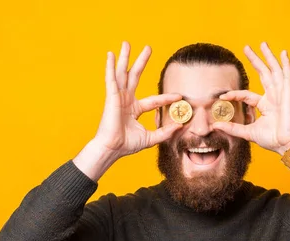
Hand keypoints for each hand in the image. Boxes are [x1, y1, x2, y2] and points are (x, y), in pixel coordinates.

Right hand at [94, 41, 182, 156]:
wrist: (113, 149)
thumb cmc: (127, 145)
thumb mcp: (151, 138)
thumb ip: (165, 132)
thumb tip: (180, 126)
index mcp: (135, 109)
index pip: (154, 100)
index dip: (167, 98)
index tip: (179, 96)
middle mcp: (127, 100)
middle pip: (135, 76)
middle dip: (141, 62)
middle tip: (148, 47)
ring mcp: (118, 97)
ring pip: (123, 73)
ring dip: (125, 57)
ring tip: (127, 43)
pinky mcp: (111, 97)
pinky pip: (111, 79)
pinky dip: (110, 66)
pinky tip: (110, 54)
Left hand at [212, 42, 289, 155]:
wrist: (287, 145)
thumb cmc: (272, 140)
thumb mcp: (248, 132)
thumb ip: (232, 128)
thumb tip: (215, 126)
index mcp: (265, 106)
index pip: (247, 95)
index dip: (234, 94)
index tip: (222, 97)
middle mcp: (274, 97)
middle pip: (263, 74)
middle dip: (255, 61)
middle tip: (246, 48)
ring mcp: (282, 94)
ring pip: (274, 70)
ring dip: (268, 57)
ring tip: (262, 44)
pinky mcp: (289, 94)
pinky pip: (288, 75)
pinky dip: (286, 64)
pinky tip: (283, 53)